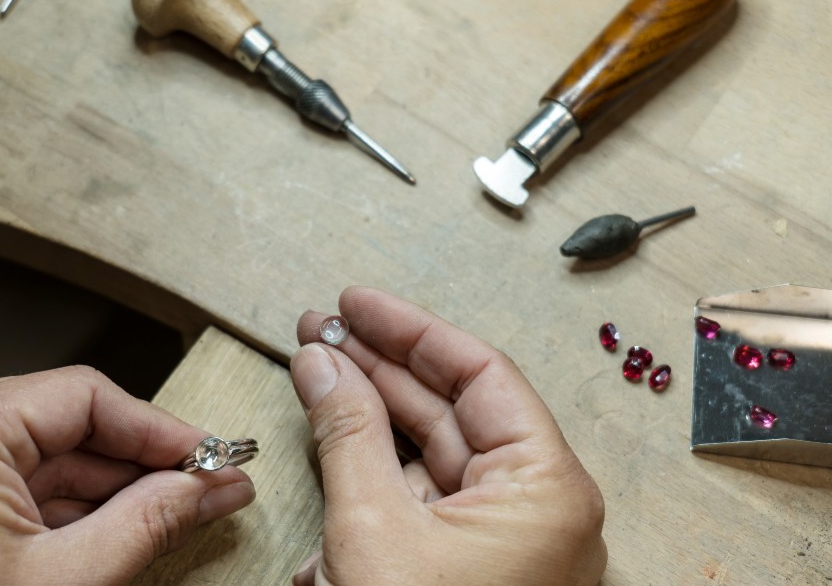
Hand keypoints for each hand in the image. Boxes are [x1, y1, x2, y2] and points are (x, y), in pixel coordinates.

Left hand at [0, 366, 254, 584]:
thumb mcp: (68, 582)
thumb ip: (151, 520)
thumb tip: (212, 484)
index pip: (81, 397)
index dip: (157, 429)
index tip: (210, 455)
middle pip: (63, 425)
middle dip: (138, 464)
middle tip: (204, 486)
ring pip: (41, 458)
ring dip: (108, 490)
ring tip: (173, 513)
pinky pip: (12, 486)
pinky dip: (66, 509)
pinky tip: (119, 529)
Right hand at [290, 287, 605, 584]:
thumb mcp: (372, 525)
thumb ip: (348, 433)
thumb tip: (322, 364)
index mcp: (547, 492)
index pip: (480, 375)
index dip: (410, 330)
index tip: (357, 304)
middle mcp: (536, 510)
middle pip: (453, 408)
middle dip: (379, 368)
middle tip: (324, 333)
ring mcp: (503, 539)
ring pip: (432, 453)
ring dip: (368, 419)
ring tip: (317, 376)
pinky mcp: (470, 565)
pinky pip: (424, 500)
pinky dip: (375, 477)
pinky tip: (330, 448)